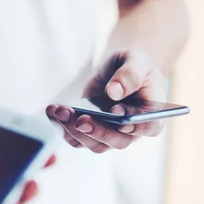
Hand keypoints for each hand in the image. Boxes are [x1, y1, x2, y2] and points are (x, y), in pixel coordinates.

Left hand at [46, 50, 165, 152]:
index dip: (136, 127)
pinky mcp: (90, 132)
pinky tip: (52, 110)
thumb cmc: (133, 64)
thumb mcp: (136, 60)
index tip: (120, 120)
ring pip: (93, 143)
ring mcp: (110, 135)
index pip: (148, 127)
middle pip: (117, 141)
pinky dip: (61, 126)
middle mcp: (132, 131)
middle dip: (97, 131)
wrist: (116, 69)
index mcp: (151, 114)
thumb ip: (130, 74)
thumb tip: (115, 92)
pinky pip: (75, 137)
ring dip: (74, 129)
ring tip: (60, 110)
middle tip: (80, 118)